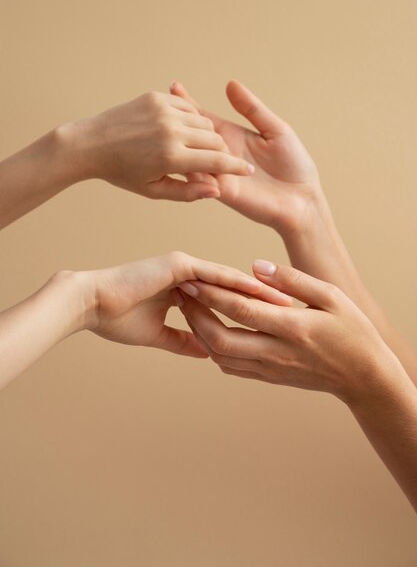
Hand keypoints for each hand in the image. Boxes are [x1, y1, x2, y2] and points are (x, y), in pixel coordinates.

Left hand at [63, 91, 253, 201]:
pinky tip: (182, 132)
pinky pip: (187, 108)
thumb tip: (218, 190)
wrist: (90, 144)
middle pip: (215, 139)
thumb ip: (188, 192)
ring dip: (206, 136)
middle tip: (218, 160)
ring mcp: (163, 111)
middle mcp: (171, 131)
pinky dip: (190, 120)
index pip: (217, 161)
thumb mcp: (154, 190)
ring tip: (196, 148)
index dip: (236, 168)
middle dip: (221, 151)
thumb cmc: (123, 173)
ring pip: (203, 122)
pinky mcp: (156, 98)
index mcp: (171, 158)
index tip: (248, 171)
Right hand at [82, 252, 291, 357]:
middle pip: (234, 287)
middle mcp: (189, 273)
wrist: (91, 305)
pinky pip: (212, 275)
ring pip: (228, 279)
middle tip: (294, 309)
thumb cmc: (118, 318)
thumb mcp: (158, 334)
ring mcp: (184, 266)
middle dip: (263, 299)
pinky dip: (234, 282)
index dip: (250, 310)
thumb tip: (205, 353)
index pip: (225, 299)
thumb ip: (183, 340)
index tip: (276, 323)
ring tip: (285, 300)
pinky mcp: (177, 265)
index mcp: (185, 288)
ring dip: (256, 290)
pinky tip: (257, 290)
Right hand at [170, 80, 319, 231]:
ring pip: (191, 159)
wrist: (302, 199)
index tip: (173, 87)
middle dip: (177, 124)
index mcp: (232, 136)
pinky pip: (202, 180)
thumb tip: (229, 84)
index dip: (188, 103)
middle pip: (192, 137)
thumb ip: (251, 108)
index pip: (204, 118)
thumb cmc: (294, 164)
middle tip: (163, 110)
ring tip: (165, 130)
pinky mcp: (223, 192)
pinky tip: (182, 158)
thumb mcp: (275, 129)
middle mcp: (221, 154)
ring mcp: (220, 173)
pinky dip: (192, 170)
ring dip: (179, 147)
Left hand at [178, 260, 398, 402]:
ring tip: (189, 309)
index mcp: (293, 327)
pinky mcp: (269, 378)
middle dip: (195, 316)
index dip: (212, 294)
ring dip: (200, 333)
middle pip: (221, 339)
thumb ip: (292, 280)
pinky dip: (214, 351)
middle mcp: (277, 352)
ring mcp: (271, 369)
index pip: (242, 310)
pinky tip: (208, 332)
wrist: (364, 377)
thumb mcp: (331, 296)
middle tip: (182, 294)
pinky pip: (232, 368)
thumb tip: (255, 265)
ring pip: (221, 357)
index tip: (191, 278)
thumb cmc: (352, 330)